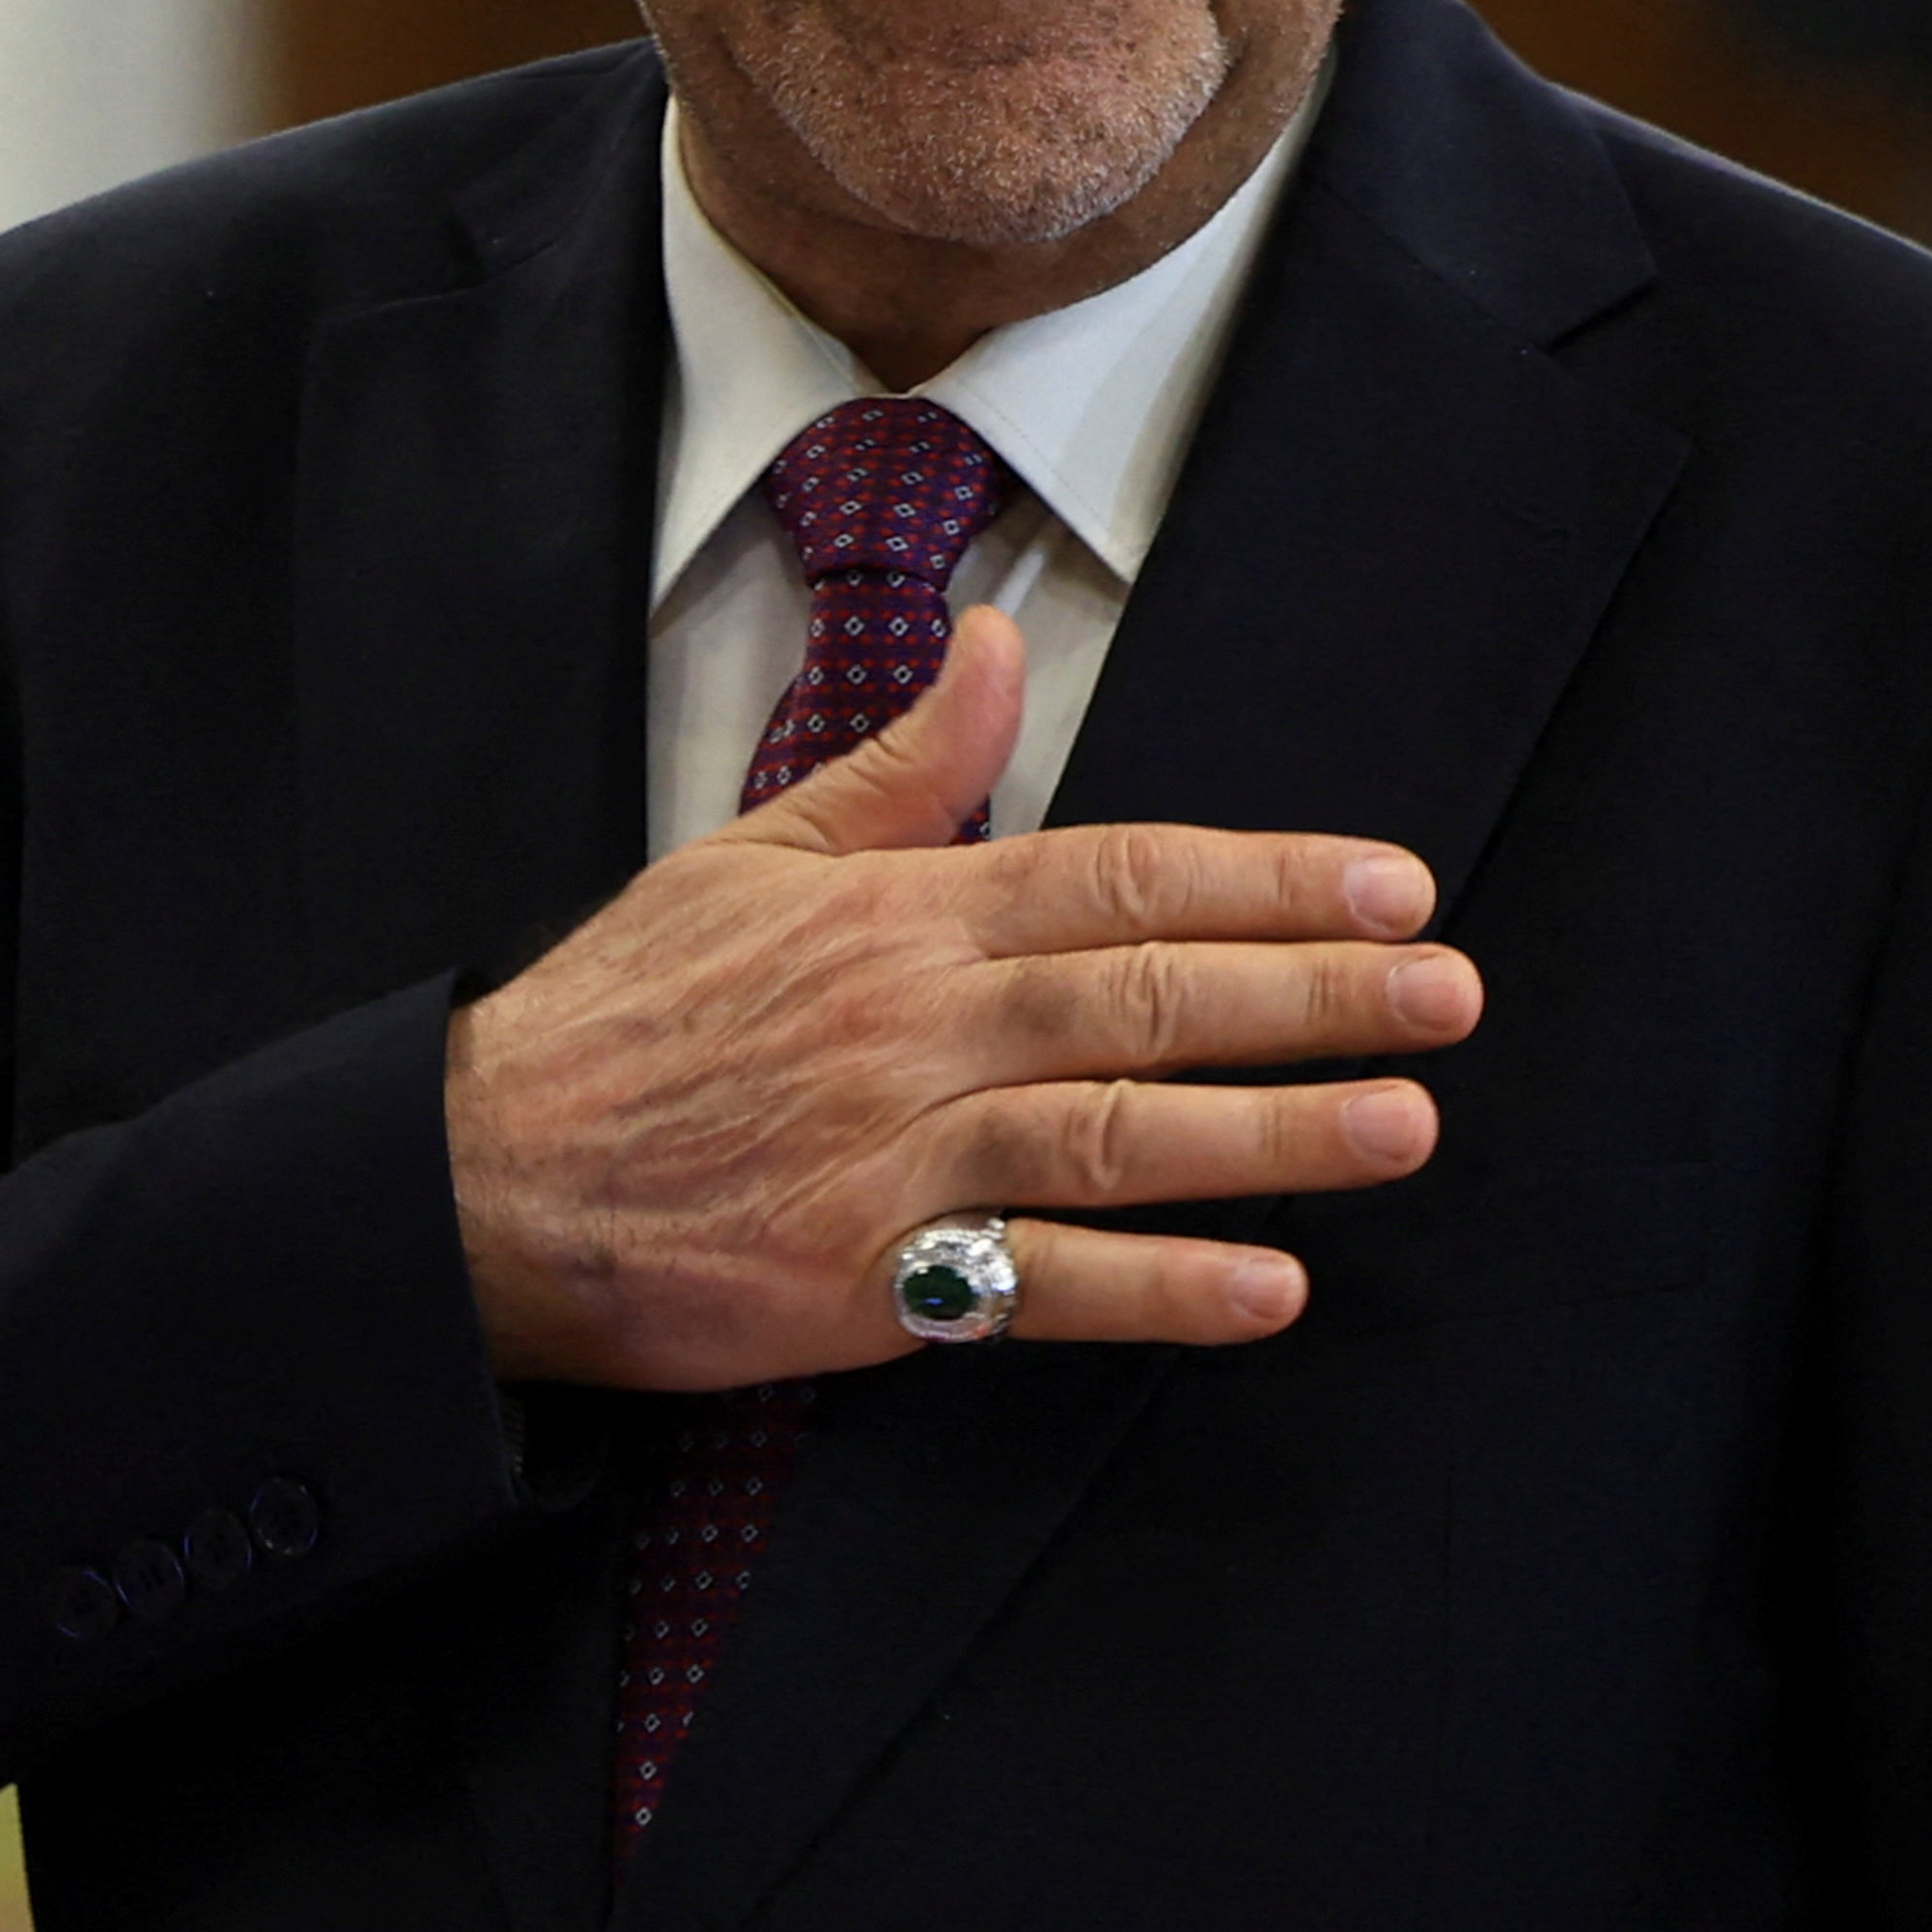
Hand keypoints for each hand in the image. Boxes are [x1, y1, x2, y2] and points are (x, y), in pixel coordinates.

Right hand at [442, 609, 1475, 1388]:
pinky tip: (1266, 1285)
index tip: (1392, 884)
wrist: (481, 1176)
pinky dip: (1155, 1287)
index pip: (1119, 876)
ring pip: (1115, 1130)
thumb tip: (997, 643)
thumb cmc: (624, 1014)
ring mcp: (894, 1155)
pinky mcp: (865, 1284)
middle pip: (1148, 994)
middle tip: (1450, 993)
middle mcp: (915, 1023)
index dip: (1266, 879)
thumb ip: (901, 763)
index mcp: (900, 912)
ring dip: (1273, 1130)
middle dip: (1316, 992)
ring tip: (1404, 1124)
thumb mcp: (755, 850)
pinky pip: (1037, 1283)